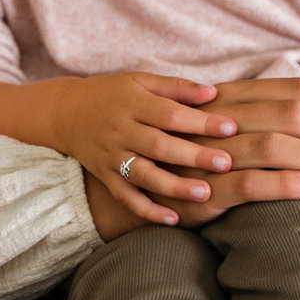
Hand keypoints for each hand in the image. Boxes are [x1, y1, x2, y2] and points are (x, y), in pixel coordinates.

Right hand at [54, 73, 237, 225]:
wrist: (67, 113)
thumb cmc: (113, 93)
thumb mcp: (140, 80)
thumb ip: (176, 87)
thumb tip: (213, 93)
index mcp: (133, 102)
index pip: (171, 114)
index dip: (201, 121)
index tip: (231, 127)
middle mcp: (121, 130)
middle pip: (160, 145)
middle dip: (194, 155)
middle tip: (227, 163)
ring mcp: (112, 155)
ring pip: (144, 174)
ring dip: (174, 186)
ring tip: (205, 194)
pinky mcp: (105, 175)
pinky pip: (125, 196)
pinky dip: (147, 210)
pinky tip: (173, 219)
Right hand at [153, 78, 299, 227]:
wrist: (147, 185)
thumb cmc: (194, 153)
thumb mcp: (221, 124)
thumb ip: (258, 113)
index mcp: (228, 98)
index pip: (292, 91)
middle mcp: (218, 118)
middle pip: (289, 115)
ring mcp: (208, 152)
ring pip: (272, 146)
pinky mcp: (203, 189)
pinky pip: (250, 183)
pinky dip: (288, 184)